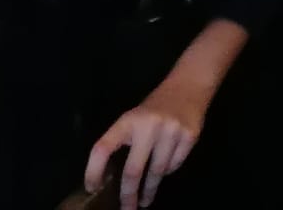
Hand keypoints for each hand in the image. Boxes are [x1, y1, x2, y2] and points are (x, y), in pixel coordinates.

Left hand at [84, 77, 210, 207]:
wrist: (189, 86)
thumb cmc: (155, 107)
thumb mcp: (134, 119)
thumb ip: (125, 142)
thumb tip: (113, 179)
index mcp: (128, 121)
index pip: (103, 148)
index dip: (93, 171)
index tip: (92, 188)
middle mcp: (149, 125)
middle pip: (133, 170)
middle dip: (128, 194)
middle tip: (126, 209)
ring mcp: (171, 130)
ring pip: (157, 171)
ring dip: (150, 189)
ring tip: (145, 200)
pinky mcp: (190, 135)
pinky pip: (175, 164)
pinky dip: (169, 171)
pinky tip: (166, 169)